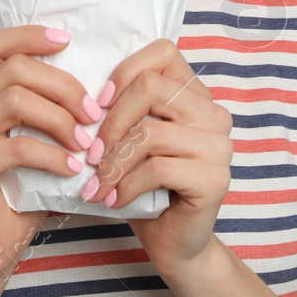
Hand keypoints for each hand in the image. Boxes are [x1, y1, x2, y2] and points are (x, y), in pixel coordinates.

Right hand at [0, 24, 102, 290]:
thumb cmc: (25, 188)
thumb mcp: (42, 139)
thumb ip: (54, 106)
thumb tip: (103, 76)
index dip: (31, 35)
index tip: (69, 40)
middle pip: (14, 68)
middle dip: (63, 85)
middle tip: (94, 113)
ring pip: (15, 100)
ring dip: (60, 118)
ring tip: (87, 143)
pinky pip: (18, 146)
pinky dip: (53, 155)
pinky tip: (74, 169)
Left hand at [80, 38, 233, 276]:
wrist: (176, 244)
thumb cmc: (146, 188)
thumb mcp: (131, 140)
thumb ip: (122, 108)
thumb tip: (77, 85)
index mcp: (196, 95)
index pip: (163, 52)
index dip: (123, 72)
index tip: (97, 105)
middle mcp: (214, 114)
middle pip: (151, 87)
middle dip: (110, 122)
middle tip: (89, 154)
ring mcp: (219, 146)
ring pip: (150, 132)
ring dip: (112, 162)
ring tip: (96, 184)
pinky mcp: (215, 178)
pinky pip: (157, 168)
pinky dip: (126, 185)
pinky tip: (113, 200)